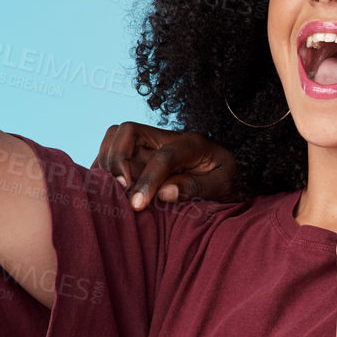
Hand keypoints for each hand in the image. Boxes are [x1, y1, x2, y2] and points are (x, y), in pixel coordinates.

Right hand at [91, 121, 242, 208]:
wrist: (233, 172)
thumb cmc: (230, 180)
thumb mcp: (223, 187)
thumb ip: (196, 188)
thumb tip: (164, 193)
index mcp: (192, 144)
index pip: (163, 156)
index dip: (147, 179)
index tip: (137, 205)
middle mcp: (167, 138)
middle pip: (128, 131)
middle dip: (117, 159)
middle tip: (121, 189)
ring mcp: (152, 143)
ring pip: (115, 137)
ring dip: (106, 161)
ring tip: (109, 189)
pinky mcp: (142, 154)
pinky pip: (113, 150)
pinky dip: (104, 166)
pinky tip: (104, 188)